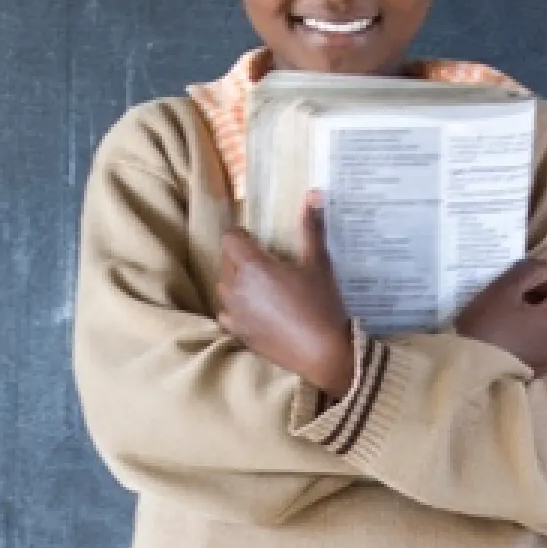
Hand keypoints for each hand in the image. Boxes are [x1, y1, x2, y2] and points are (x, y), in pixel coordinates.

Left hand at [219, 194, 356, 396]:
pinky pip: (226, 313)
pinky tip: (257, 311)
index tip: (259, 240)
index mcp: (252, 265)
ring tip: (263, 287)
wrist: (322, 353)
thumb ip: (311, 228)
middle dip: (241, 257)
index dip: (242, 235)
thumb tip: (313, 194)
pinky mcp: (237, 333)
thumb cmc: (321, 305)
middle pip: (226, 261)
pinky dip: (236, 308)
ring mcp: (233, 312)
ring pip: (224, 287)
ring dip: (237, 282)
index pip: (229, 237)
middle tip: (267, 263)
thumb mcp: (319, 264)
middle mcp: (235, 287)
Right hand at [454, 257, 546, 375]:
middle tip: (512, 301)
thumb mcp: (503, 289)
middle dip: (541, 300)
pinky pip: (543, 347)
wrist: (467, 370)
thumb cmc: (484, 325)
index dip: (545, 279)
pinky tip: (512, 340)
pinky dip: (533, 339)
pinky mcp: (541, 373)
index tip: (521, 284)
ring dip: (537, 321)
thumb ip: (532, 271)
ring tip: (511, 321)